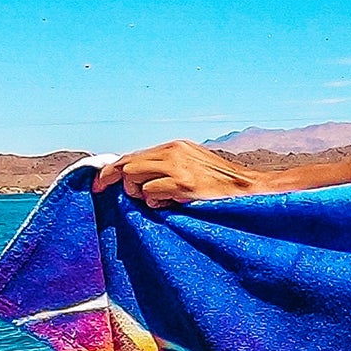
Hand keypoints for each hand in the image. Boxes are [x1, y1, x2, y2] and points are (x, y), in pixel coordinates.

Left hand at [92, 139, 270, 207]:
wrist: (252, 191)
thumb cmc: (223, 187)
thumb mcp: (194, 168)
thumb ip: (168, 168)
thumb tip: (137, 179)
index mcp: (176, 146)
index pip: (134, 155)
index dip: (112, 170)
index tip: (99, 184)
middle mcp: (174, 151)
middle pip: (127, 163)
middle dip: (115, 181)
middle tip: (113, 197)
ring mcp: (178, 166)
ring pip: (133, 176)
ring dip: (138, 193)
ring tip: (158, 200)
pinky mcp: (183, 183)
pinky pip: (151, 192)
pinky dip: (155, 202)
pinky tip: (172, 204)